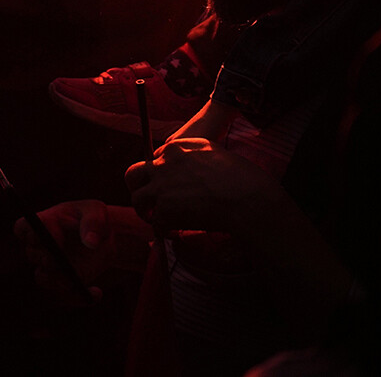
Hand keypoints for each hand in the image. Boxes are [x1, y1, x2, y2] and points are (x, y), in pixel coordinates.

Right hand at [15, 200, 138, 305]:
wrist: (105, 238)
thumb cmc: (95, 218)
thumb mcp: (97, 212)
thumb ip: (93, 223)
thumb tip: (90, 242)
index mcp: (46, 222)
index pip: (23, 227)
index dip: (31, 234)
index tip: (53, 238)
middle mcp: (42, 244)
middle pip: (31, 254)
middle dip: (45, 258)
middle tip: (59, 260)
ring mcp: (51, 264)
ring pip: (42, 277)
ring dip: (58, 281)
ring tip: (79, 278)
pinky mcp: (62, 280)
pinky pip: (62, 293)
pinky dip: (78, 296)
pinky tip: (96, 292)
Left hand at [125, 137, 281, 238]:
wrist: (246, 196)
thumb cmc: (240, 175)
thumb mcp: (213, 150)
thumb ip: (193, 155)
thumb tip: (188, 169)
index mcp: (175, 147)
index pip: (155, 159)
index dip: (160, 175)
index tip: (168, 186)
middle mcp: (163, 164)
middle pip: (134, 174)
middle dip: (138, 187)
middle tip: (148, 200)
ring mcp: (161, 187)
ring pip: (137, 199)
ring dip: (145, 211)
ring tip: (155, 220)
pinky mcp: (165, 210)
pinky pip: (156, 224)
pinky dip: (164, 231)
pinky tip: (175, 233)